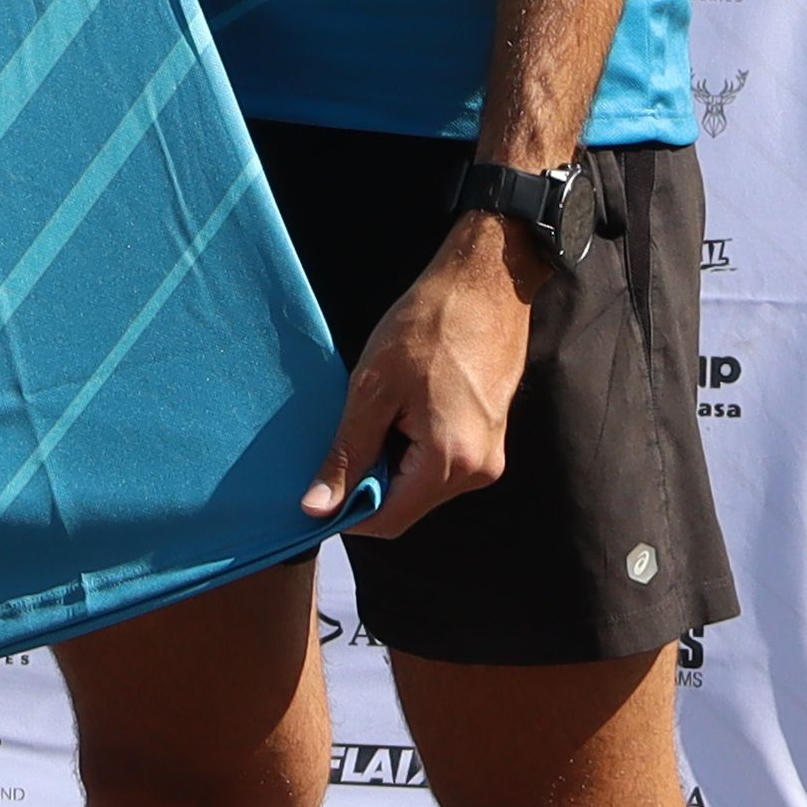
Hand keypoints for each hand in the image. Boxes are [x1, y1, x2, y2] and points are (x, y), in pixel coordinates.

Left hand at [311, 212, 548, 532]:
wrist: (484, 286)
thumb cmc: (427, 328)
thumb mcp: (372, 390)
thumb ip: (347, 454)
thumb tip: (318, 508)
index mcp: (450, 460)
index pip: (390, 520)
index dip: (348, 513)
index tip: (316, 489)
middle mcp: (478, 470)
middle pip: (407, 505)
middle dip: (368, 483)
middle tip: (343, 436)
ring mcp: (489, 456)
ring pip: (423, 486)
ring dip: (390, 463)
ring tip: (376, 414)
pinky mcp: (489, 439)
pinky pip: (441, 464)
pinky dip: (411, 449)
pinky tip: (399, 411)